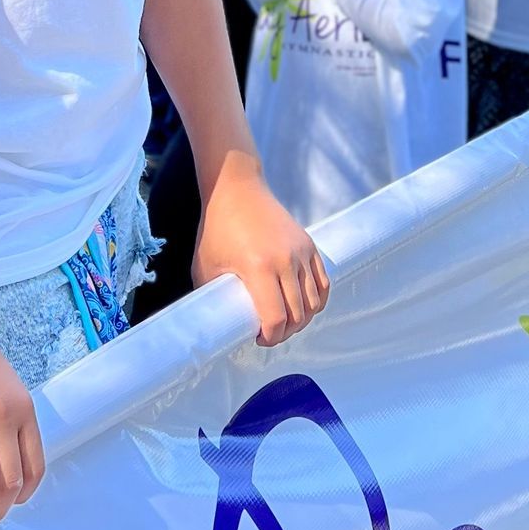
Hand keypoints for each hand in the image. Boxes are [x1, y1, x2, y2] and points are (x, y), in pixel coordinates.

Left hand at [193, 155, 329, 346]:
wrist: (238, 189)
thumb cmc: (217, 227)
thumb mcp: (205, 266)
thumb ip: (213, 296)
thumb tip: (215, 324)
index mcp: (259, 267)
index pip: (276, 317)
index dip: (270, 337)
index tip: (259, 339)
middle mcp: (286, 260)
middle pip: (298, 314)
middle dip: (285, 332)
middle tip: (270, 335)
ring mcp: (302, 252)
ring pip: (314, 302)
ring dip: (302, 319)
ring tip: (285, 322)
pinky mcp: (310, 245)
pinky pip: (323, 283)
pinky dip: (317, 301)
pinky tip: (303, 308)